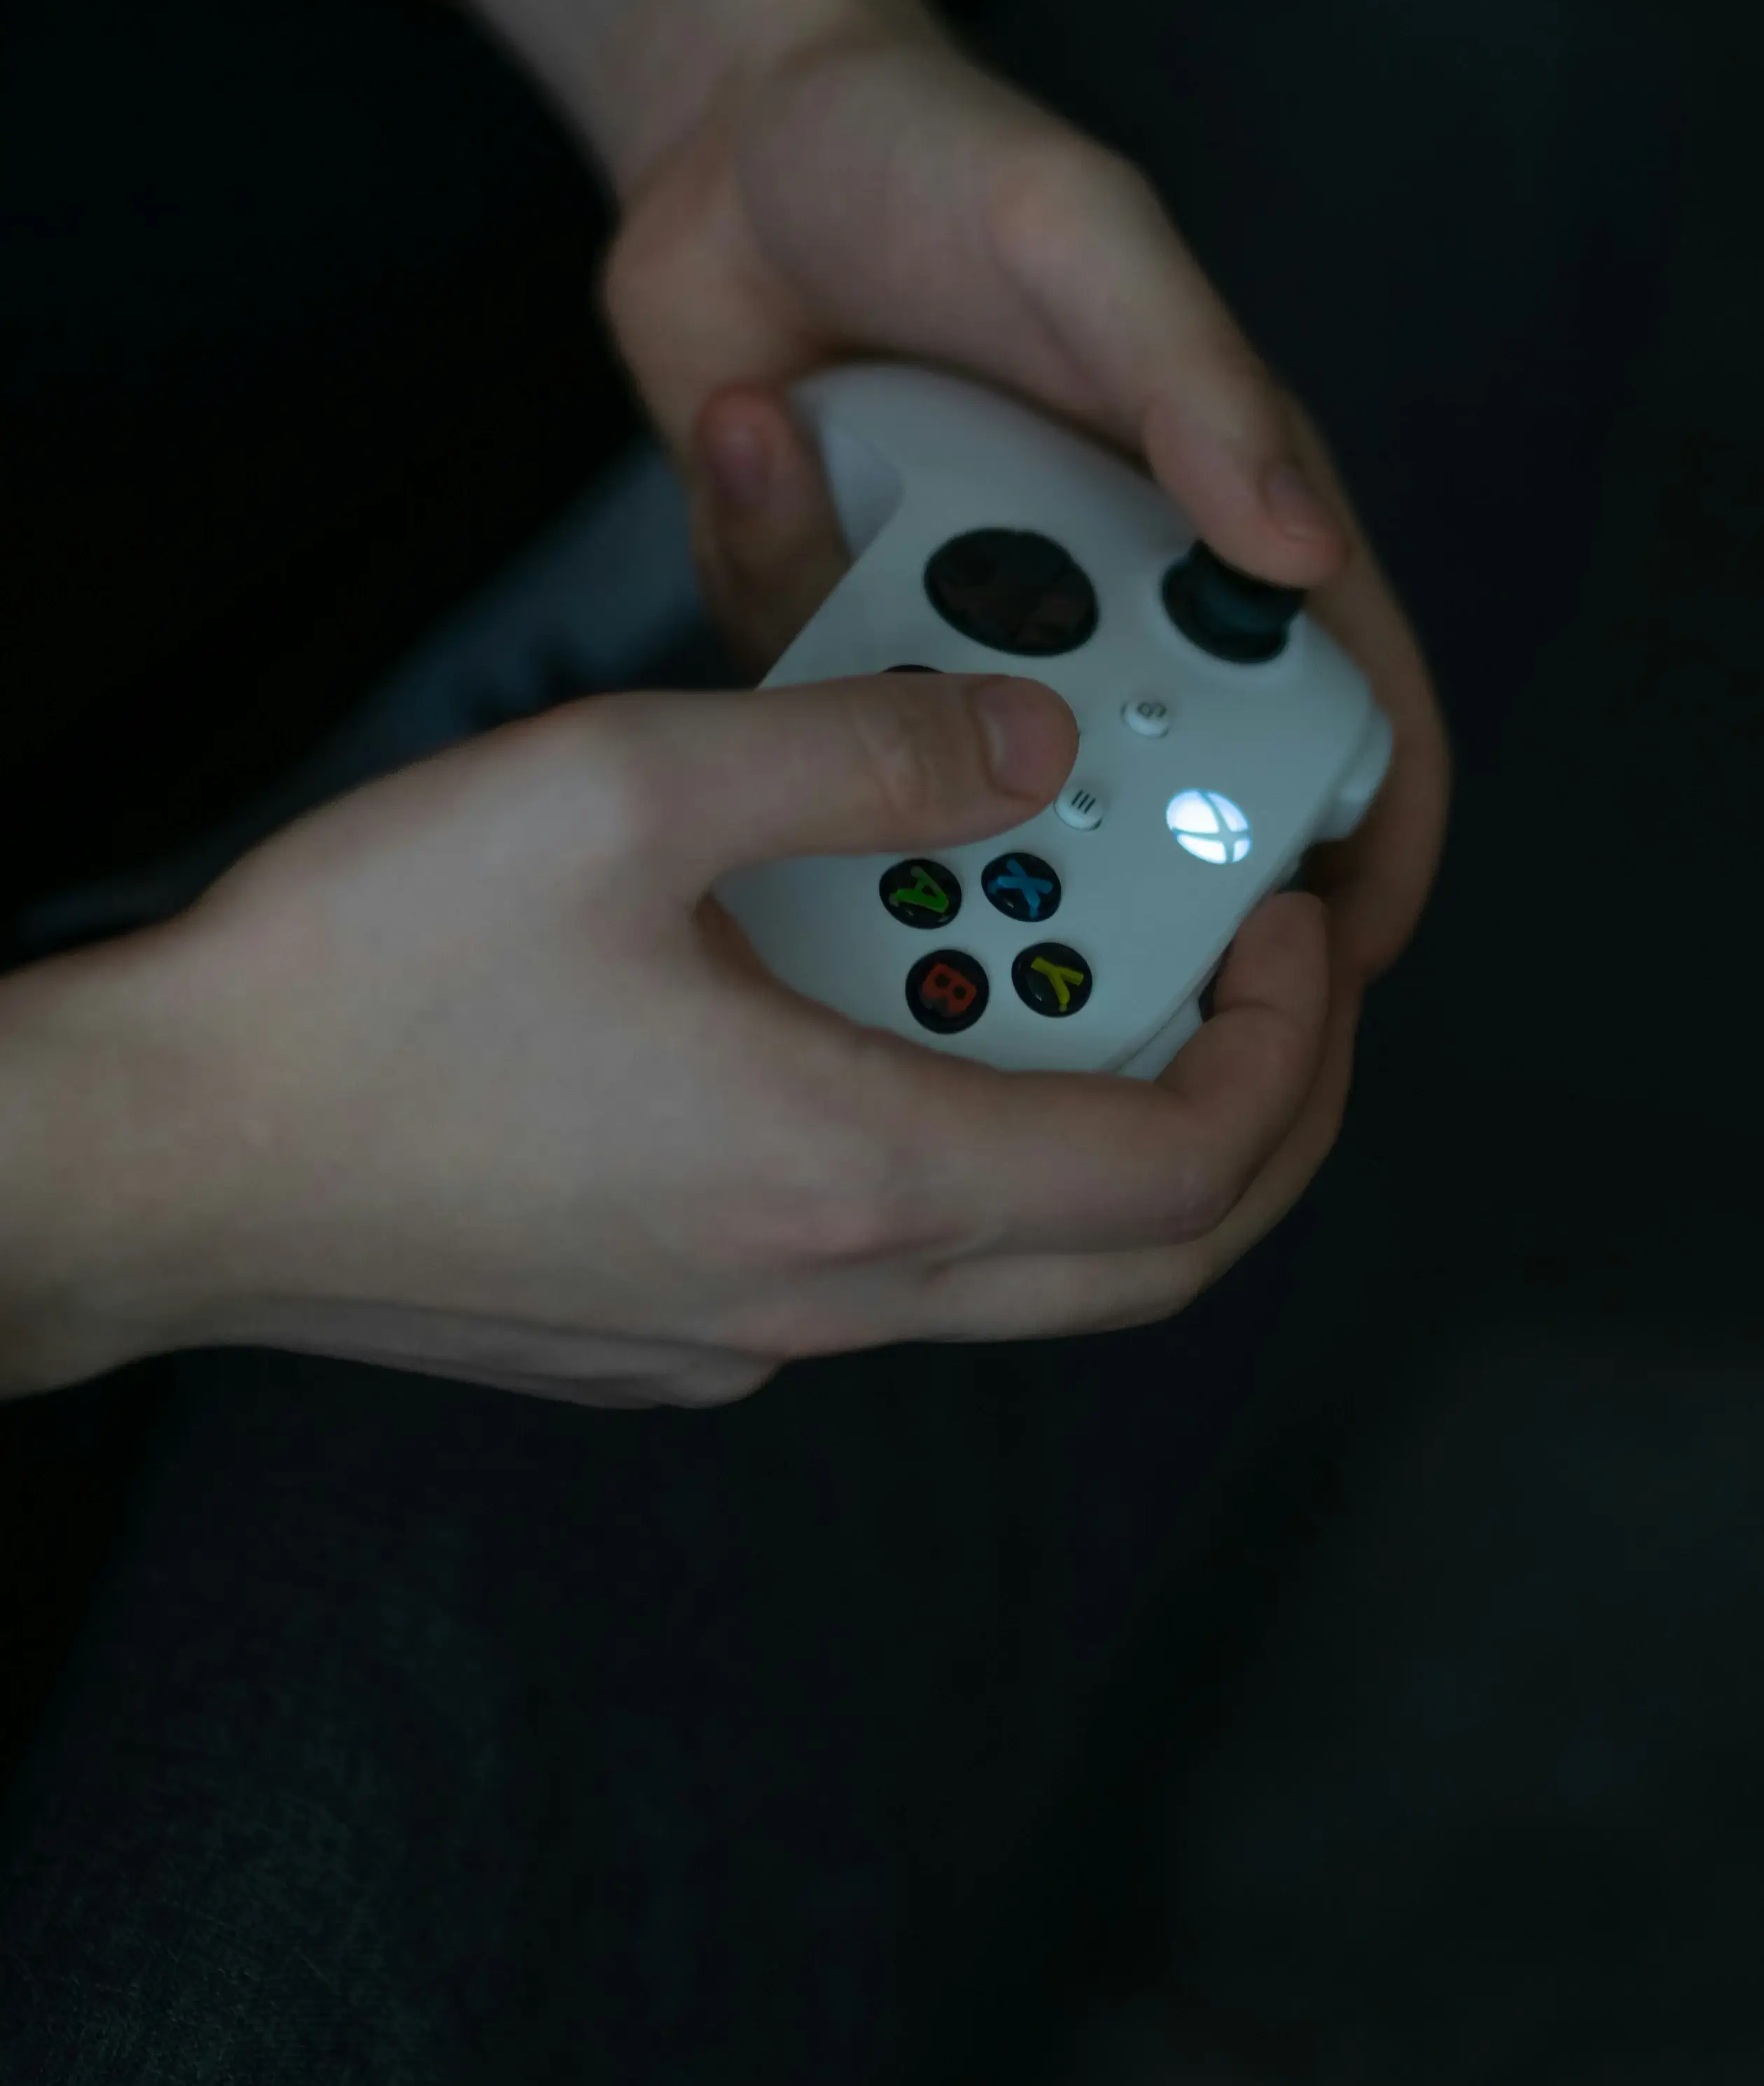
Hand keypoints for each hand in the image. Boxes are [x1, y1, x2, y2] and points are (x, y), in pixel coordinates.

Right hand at [10, 674, 1335, 1407]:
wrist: (154, 1153)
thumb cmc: (362, 978)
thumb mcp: (624, 785)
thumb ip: (858, 748)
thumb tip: (1027, 748)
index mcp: (851, 1175)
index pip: (1187, 1170)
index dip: (1286, 1050)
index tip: (1286, 927)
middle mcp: (821, 1298)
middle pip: (1143, 1264)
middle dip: (1252, 1119)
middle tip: (1259, 981)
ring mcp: (743, 1337)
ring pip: (1011, 1268)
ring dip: (1084, 1121)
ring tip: (1049, 951)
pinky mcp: (665, 1334)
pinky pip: (880, 1265)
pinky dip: (949, 1150)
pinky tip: (866, 1015)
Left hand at [604, 26, 1449, 1256]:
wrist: (724, 141)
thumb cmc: (934, 156)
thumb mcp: (1081, 237)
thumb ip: (1193, 382)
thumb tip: (1304, 550)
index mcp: (1217, 515)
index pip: (1343, 708)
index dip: (1367, 849)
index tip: (1333, 966)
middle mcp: (1104, 595)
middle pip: (1154, 794)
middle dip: (1099, 844)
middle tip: (1024, 838)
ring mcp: (966, 623)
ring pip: (964, 773)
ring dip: (898, 705)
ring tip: (842, 536)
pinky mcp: (838, 631)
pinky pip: (818, 703)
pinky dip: (781, 597)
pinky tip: (760, 441)